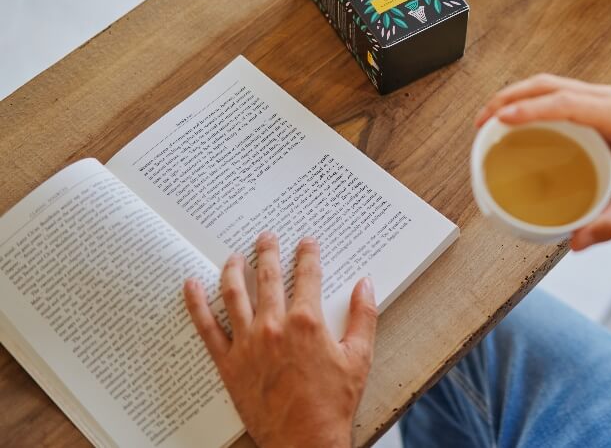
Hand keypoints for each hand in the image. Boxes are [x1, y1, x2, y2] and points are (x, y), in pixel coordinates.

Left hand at [184, 232, 377, 447]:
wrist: (304, 440)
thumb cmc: (333, 403)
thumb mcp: (359, 357)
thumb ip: (363, 316)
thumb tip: (365, 284)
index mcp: (307, 322)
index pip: (307, 275)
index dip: (308, 254)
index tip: (306, 242)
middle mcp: (274, 326)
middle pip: (268, 277)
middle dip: (268, 252)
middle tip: (266, 237)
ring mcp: (248, 343)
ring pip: (235, 294)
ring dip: (233, 269)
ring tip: (234, 256)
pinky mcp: (229, 363)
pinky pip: (207, 328)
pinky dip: (197, 304)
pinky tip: (191, 286)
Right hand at [476, 74, 610, 249]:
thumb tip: (576, 242)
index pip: (565, 103)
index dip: (530, 108)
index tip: (500, 118)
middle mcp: (607, 99)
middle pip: (549, 85)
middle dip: (511, 97)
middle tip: (483, 121)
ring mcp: (601, 98)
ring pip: (549, 85)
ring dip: (516, 95)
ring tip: (488, 119)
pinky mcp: (596, 104)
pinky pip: (556, 94)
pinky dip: (530, 101)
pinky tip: (514, 120)